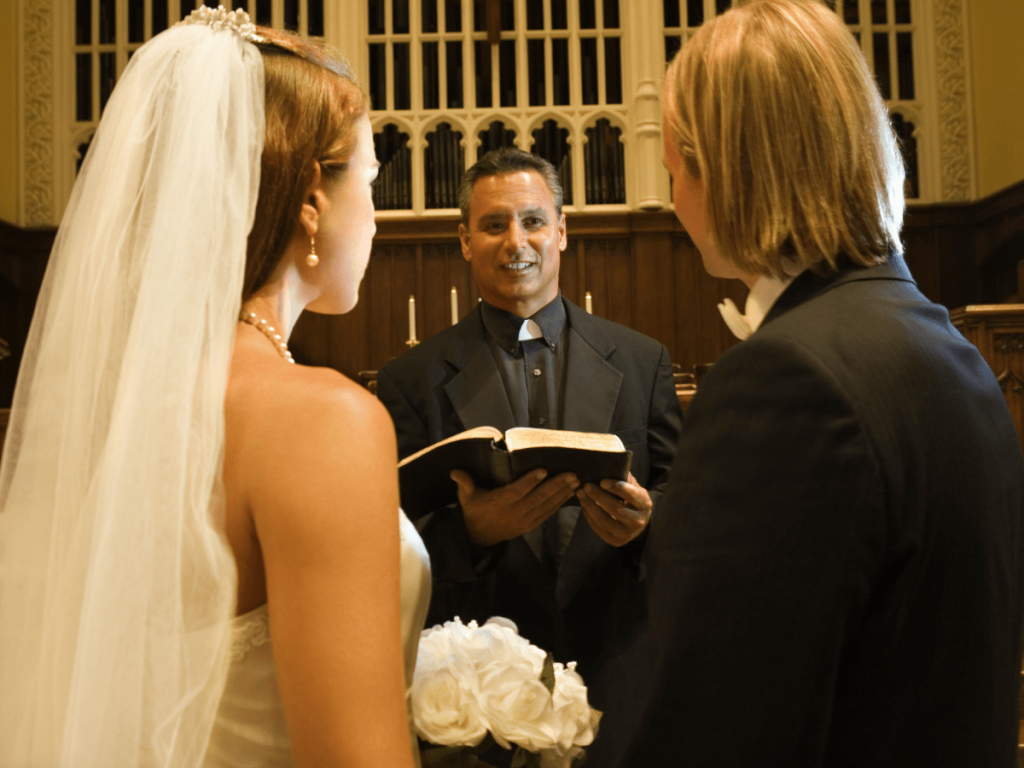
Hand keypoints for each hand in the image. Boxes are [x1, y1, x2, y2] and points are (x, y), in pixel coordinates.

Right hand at [451, 469, 580, 546]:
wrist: (479, 536)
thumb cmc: (474, 510)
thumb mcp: (466, 497)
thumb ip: (464, 483)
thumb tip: (455, 471)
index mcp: (499, 503)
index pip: (516, 491)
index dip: (530, 481)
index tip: (543, 470)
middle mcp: (514, 512)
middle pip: (537, 498)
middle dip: (556, 486)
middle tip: (571, 474)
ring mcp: (524, 520)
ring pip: (546, 506)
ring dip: (562, 494)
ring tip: (576, 482)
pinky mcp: (530, 525)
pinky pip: (547, 514)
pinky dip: (559, 504)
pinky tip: (570, 493)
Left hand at [576, 471, 651, 546]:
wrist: (638, 522)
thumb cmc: (633, 498)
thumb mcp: (633, 487)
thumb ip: (624, 477)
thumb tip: (609, 464)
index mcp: (644, 504)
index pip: (631, 495)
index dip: (616, 487)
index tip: (602, 480)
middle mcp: (638, 521)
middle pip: (615, 509)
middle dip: (598, 497)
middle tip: (586, 486)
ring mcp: (627, 534)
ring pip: (604, 521)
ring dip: (589, 506)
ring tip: (580, 494)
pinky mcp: (615, 541)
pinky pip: (598, 528)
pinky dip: (588, 516)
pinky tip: (583, 505)